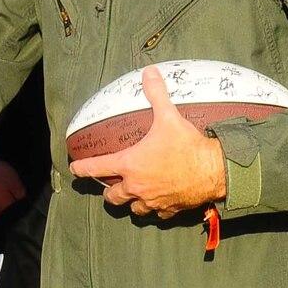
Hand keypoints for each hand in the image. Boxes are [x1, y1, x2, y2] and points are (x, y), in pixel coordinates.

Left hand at [68, 66, 224, 216]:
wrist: (213, 171)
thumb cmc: (187, 146)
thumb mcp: (168, 116)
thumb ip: (156, 94)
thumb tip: (149, 73)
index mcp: (130, 164)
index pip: (97, 168)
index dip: (83, 168)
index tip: (75, 168)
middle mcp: (137, 186)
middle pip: (113, 196)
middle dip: (109, 192)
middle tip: (111, 185)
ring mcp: (153, 201)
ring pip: (133, 208)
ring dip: (131, 202)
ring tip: (133, 195)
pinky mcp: (169, 209)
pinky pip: (156, 214)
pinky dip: (155, 208)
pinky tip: (159, 201)